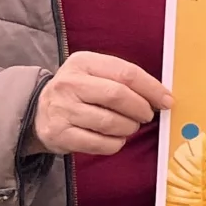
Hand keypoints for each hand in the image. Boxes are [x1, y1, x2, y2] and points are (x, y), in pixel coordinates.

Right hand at [33, 51, 170, 155]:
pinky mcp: (59, 134)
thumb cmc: (78, 92)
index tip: (167, 100)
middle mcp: (69, 84)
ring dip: (129, 128)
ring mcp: (62, 110)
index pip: (126, 73)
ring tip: (129, 126)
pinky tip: (115, 139)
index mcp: (83, 62)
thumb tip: (161, 96)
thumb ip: (123, 79)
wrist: (37, 111)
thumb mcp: (94, 73)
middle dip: (141, 109)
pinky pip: (99, 143)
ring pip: (110, 122)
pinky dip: (115, 144)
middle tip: (147, 116)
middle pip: (118, 96)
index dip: (152, 88)